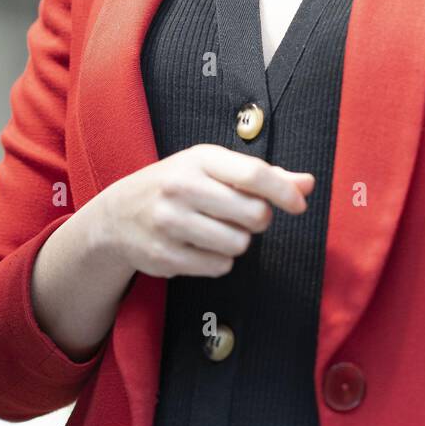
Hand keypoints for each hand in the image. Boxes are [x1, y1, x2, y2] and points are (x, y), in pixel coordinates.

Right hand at [88, 144, 314, 278]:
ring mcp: (170, 223)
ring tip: (216, 230)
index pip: (253, 174)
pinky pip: (219, 266)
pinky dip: (218, 260)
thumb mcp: (213, 169)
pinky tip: (199, 246)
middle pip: (254, 214)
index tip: (299, 205)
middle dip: (259, 219)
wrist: (117, 215)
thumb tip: (307, 184)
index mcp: (200, 159)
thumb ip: (263, 176)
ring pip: (239, 244)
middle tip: (241, 215)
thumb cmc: (178, 185)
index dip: (284, 191)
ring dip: (238, 242)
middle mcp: (182, 187)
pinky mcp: (164, 255)